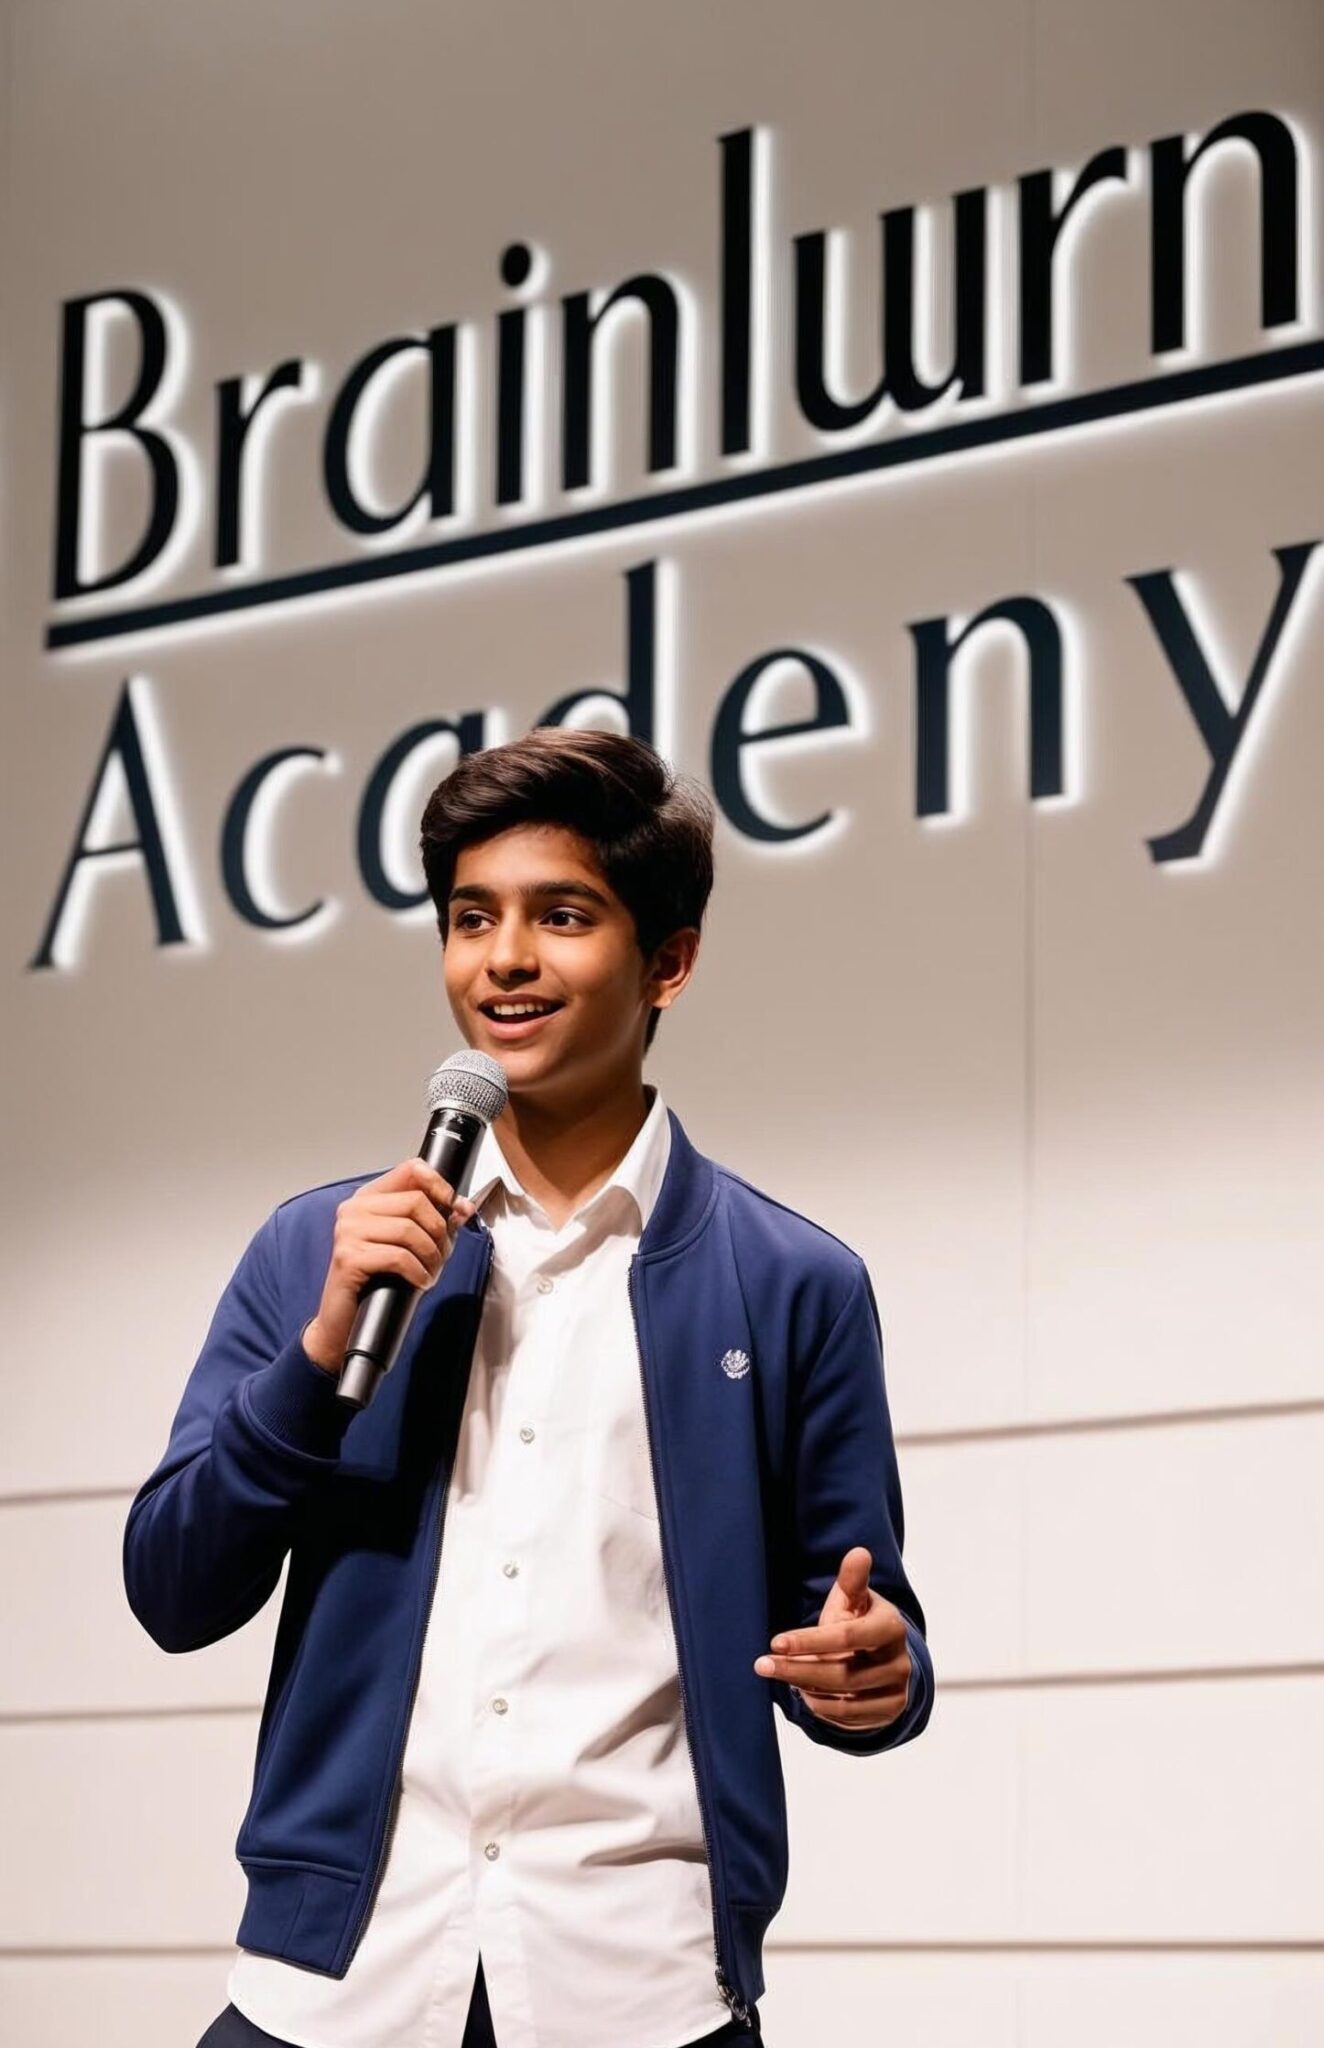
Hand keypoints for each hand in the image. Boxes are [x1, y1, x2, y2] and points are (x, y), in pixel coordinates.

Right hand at [302, 1159, 476, 1373]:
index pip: (410, 1169)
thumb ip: (434, 1222)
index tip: (455, 1205)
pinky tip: (419, 1281)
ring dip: (431, 1256)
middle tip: (441, 1255)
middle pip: (415, 1201)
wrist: (345, 1322)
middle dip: (439, 1232)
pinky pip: (399, 1257)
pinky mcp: (348, 1258)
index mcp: (369, 1198)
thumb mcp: (410, 1245)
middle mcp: (354, 1209)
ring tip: (431, 1271)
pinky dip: (418, 1272)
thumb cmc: (377, 1281)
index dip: (439, 1184)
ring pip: (410, 1230)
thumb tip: (463, 1207)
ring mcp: (347, 1232)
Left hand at [753, 1546, 911, 1730]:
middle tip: (762, 1665)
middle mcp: (899, 1663)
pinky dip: (821, 1706)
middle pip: (841, 1674)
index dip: (809, 1641)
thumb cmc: (860, 1621)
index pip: (846, 1637)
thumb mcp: (856, 1599)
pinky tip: (803, 1692)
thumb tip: (858, 1552)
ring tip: (782, 1674)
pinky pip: (848, 1718)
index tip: (775, 1641)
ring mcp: (896, 1692)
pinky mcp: (889, 1713)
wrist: (885, 1656)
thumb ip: (853, 1580)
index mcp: (891, 1628)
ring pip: (842, 1700)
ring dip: (805, 1688)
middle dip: (796, 1669)